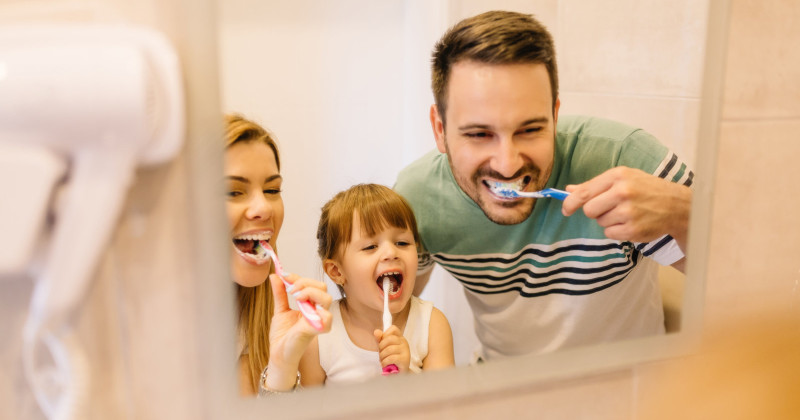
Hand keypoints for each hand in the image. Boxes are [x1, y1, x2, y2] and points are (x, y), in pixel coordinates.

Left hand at [265, 273, 331, 389]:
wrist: (278, 354)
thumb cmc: (283, 336)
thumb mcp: (280, 310)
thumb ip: (279, 294)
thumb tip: (275, 276)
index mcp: (310, 306)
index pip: (313, 285)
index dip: (299, 278)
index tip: (284, 275)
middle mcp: (316, 312)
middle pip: (322, 288)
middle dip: (304, 283)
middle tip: (290, 290)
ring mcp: (317, 321)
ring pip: (327, 299)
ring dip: (310, 293)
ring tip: (295, 297)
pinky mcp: (315, 331)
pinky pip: (327, 319)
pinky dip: (318, 311)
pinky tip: (302, 310)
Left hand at [373, 326, 410, 372]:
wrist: (399, 373)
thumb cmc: (391, 359)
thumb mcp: (384, 348)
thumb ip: (380, 339)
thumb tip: (376, 331)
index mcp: (400, 338)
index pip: (393, 328)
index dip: (385, 334)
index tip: (382, 343)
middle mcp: (404, 342)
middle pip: (389, 338)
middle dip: (381, 347)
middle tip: (381, 354)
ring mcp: (405, 351)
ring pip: (389, 349)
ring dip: (382, 356)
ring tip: (382, 360)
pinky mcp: (404, 359)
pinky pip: (391, 358)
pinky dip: (385, 362)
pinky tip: (384, 364)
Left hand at [561, 166, 690, 250]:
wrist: (676, 205)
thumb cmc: (646, 189)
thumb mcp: (623, 178)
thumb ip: (595, 185)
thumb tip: (569, 190)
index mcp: (618, 176)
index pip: (585, 192)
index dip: (570, 202)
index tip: (565, 209)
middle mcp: (623, 192)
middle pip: (589, 210)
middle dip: (595, 211)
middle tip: (610, 208)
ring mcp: (629, 212)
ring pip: (600, 222)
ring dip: (608, 220)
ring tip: (626, 213)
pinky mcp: (633, 229)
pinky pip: (610, 234)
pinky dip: (617, 231)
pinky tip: (631, 223)